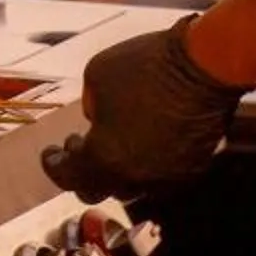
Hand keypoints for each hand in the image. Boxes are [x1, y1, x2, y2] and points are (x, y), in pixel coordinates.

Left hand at [40, 20, 244, 201]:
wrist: (205, 66)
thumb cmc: (147, 66)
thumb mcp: (97, 75)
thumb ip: (90, 104)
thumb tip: (96, 116)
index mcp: (105, 158)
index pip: (68, 176)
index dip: (54, 165)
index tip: (50, 154)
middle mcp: (136, 178)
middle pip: (99, 189)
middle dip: (83, 171)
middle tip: (79, 146)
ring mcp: (167, 178)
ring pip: (132, 188)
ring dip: (116, 169)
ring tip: (114, 142)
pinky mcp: (193, 169)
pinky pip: (161, 177)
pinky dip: (146, 165)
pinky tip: (146, 139)